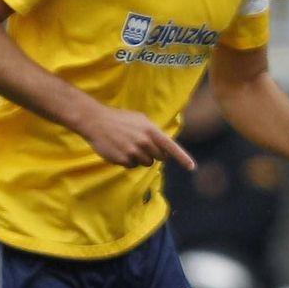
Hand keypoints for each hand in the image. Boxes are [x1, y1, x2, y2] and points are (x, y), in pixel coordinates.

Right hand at [79, 103, 195, 170]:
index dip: (183, 158)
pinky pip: (132, 166)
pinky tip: (119, 150)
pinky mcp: (123, 159)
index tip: (192, 168)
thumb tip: (163, 147)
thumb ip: (153, 133)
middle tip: (140, 144)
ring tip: (127, 145)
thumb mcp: (140, 120)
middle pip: (159, 158)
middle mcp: (144, 142)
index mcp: (150, 130)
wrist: (95, 121)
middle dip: (153, 154)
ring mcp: (133, 151)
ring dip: (140, 158)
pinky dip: (127, 161)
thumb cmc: (119, 119)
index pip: (171, 147)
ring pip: (146, 163)